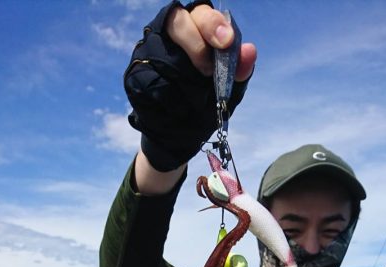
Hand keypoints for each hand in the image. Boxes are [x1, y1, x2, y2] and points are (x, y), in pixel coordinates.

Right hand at [125, 1, 255, 174]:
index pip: (201, 13)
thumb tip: (250, 51)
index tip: (226, 42)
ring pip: (164, 52)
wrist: (180, 135)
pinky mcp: (135, 74)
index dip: (212, 24)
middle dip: (196, 44)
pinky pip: (153, 79)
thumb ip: (238, 70)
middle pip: (177, 21)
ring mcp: (147, 51)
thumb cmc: (205, 103)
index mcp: (194, 28)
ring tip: (195, 99)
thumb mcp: (228, 89)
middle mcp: (167, 33)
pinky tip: (178, 107)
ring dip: (185, 79)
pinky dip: (170, 97)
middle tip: (208, 71)